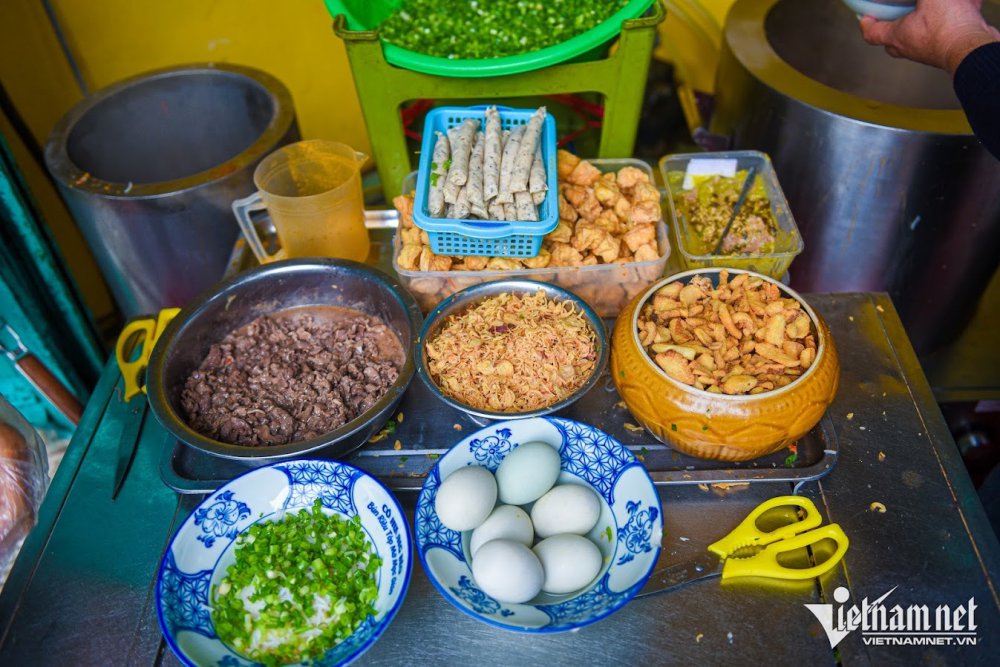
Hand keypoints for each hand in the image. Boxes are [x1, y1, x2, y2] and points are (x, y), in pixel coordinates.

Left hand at [859, 0, 999, 74]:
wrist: (972, 48)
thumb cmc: (947, 26)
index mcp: (898, 36)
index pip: (872, 33)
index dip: (866, 24)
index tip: (864, 17)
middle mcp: (910, 48)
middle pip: (892, 43)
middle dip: (892, 30)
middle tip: (895, 18)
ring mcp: (928, 53)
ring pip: (917, 41)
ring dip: (920, 28)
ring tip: (932, 9)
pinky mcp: (947, 51)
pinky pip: (942, 36)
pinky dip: (948, 23)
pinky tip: (963, 8)